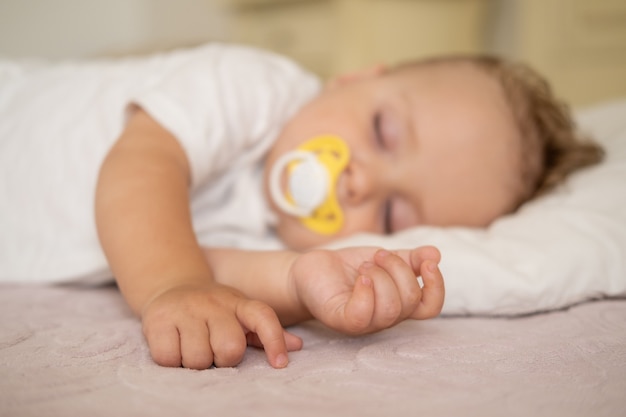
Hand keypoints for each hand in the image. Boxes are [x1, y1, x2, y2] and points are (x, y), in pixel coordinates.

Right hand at [141, 283, 302, 369]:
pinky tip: (173, 346)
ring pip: (197, 358)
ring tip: (192, 347)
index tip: (280, 364)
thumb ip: (266, 332)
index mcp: (239, 303)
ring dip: (195, 362)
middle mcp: (214, 303)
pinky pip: (168, 357)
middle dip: (223, 360)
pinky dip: (171, 360)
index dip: (275, 340)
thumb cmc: (214, 310)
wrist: (171, 283)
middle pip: (229, 348)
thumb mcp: (241, 313)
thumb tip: (296, 346)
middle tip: (214, 352)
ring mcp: (186, 310)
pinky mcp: (157, 319)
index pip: (263, 317)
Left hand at [290, 246, 443, 334]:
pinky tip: (360, 277)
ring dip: (380, 276)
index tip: (428, 262)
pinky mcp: (341, 319)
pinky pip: (362, 314)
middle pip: (410, 301)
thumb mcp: (384, 258)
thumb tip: (435, 254)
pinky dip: (366, 291)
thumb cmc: (348, 268)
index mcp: (399, 303)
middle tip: (377, 255)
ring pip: (390, 308)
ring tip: (365, 266)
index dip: (437, 287)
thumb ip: (410, 258)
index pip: (430, 307)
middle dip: (398, 268)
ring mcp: (364, 322)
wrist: (311, 270)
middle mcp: (385, 317)